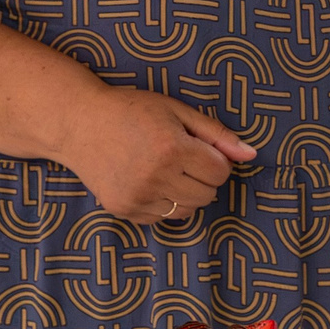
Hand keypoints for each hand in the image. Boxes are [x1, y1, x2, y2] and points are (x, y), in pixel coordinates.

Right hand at [57, 86, 256, 222]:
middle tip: (182, 157)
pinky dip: (164, 203)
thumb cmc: (131, 110)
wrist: (77, 123)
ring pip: (188, 210)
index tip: (199, 148)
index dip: (216, 160)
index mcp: (172, 149)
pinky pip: (162, 218)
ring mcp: (138, 197)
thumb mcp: (177, 110)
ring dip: (186, 193)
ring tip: (165, 168)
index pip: (220, 172)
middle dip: (204, 177)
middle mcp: (156, 177)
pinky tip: (147, 179)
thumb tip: (252, 155)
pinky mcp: (123, 209)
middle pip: (208, 195)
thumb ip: (217, 134)